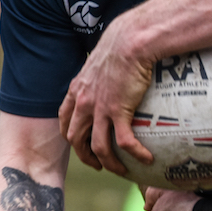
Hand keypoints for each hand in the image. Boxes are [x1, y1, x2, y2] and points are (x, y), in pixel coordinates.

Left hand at [58, 12, 153, 173]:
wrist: (130, 41)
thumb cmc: (122, 44)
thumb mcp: (104, 59)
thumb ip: (104, 73)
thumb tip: (118, 74)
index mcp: (78, 90)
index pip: (64, 118)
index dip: (69, 134)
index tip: (80, 143)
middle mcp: (83, 102)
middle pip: (76, 138)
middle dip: (84, 156)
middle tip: (99, 163)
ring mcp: (99, 109)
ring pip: (98, 147)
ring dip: (108, 163)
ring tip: (121, 170)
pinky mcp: (118, 112)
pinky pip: (124, 142)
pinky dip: (134, 154)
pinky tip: (147, 159)